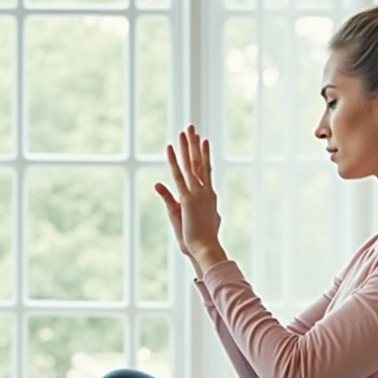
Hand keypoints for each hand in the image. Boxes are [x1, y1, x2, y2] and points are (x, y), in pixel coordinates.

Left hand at [154, 125, 227, 273]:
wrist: (205, 249)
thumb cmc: (200, 240)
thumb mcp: (187, 218)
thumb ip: (174, 202)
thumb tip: (168, 194)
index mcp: (209, 195)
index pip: (205, 170)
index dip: (204, 154)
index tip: (203, 141)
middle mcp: (205, 190)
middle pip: (199, 162)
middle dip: (195, 144)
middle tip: (192, 128)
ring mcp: (197, 193)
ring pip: (191, 164)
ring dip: (187, 146)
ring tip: (185, 130)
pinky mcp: (187, 198)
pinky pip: (179, 175)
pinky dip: (174, 161)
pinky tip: (171, 148)